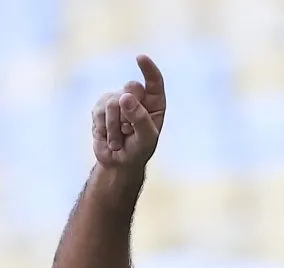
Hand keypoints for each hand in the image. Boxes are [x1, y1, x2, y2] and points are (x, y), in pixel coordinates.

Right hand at [91, 54, 165, 170]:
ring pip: (113, 101)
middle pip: (131, 87)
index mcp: (154, 104)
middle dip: (129, 110)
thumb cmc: (138, 150)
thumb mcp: (146, 138)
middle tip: (129, 130)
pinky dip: (104, 127)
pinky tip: (109, 136)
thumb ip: (139, 118)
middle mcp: (137, 98)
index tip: (140, 58)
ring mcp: (117, 100)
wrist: (118, 162)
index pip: (154, 82)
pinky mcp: (100, 107)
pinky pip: (99, 111)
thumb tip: (125, 97)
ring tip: (120, 138)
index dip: (148, 69)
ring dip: (115, 126)